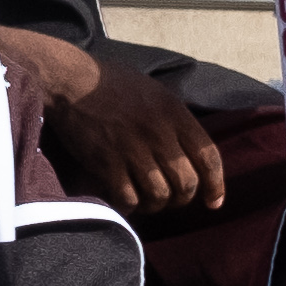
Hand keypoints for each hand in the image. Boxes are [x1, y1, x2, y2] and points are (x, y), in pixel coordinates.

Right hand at [51, 53, 225, 212]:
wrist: (70, 80)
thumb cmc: (112, 84)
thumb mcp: (155, 92)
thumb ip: (175, 121)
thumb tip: (190, 154)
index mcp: (175, 112)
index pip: (209, 157)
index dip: (216, 185)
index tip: (213, 202)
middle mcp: (158, 132)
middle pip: (186, 183)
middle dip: (182, 199)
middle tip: (170, 199)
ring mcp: (132, 149)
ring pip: (160, 195)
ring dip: (155, 204)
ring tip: (146, 199)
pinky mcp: (107, 162)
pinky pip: (128, 198)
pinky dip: (129, 205)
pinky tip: (123, 198)